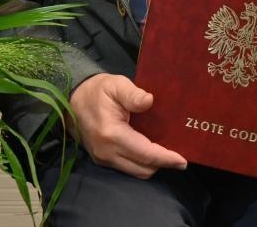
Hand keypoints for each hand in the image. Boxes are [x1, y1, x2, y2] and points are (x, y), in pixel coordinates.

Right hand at [68, 73, 188, 177]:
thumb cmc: (97, 90)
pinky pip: (127, 168)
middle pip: (143, 168)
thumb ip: (133, 94)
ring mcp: (102, 158)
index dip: (166, 158)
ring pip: (136, 172)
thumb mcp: (116, 84)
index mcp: (111, 134)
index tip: (183, 160)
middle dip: (162, 163)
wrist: (73, 98)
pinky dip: (141, 163)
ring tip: (166, 154)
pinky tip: (149, 152)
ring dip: (152, 165)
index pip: (145, 154)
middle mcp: (106, 151)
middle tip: (178, 155)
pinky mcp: (101, 160)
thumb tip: (149, 100)